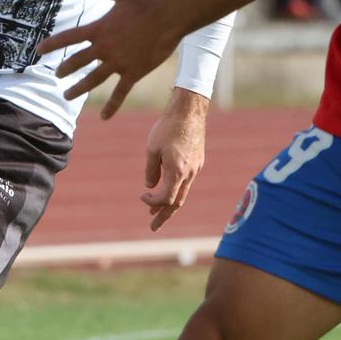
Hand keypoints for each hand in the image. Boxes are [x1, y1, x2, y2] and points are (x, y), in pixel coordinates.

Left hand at [36, 0, 182, 118]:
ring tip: (67, 96)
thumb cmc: (147, 1)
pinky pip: (119, 92)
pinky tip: (105, 117)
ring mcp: (118, 63)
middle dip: (65, 69)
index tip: (38, 51)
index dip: (52, 44)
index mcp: (99, 29)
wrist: (170, 17)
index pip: (68, 38)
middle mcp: (105, 48)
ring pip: (93, 80)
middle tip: (57, 75)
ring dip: (78, 89)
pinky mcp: (133, 73)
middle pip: (77, 61)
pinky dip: (112, 105)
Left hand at [141, 89, 207, 230]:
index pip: (165, 198)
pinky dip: (177, 191)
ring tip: (158, 212)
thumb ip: (151, 171)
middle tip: (153, 228)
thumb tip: (150, 187)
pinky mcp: (198, 162)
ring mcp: (196, 168)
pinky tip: (169, 190)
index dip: (152, 202)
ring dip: (170, 204)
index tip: (142, 197)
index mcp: (177, 172)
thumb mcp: (152, 149)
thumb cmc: (167, 128)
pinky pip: (187, 182)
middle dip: (164, 216)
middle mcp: (190, 173)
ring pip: (184, 193)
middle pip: (177, 203)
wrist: (189, 111)